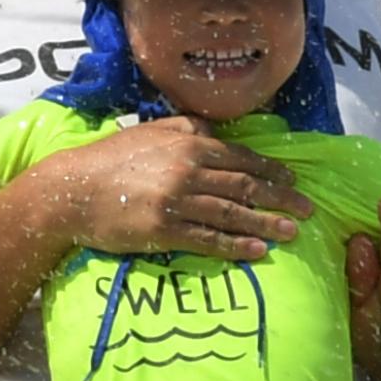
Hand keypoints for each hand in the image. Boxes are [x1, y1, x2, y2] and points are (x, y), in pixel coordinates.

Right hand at [46, 117, 313, 259]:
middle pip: (246, 185)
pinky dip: (236, 245)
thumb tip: (217, 132)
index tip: (294, 180)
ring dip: (267, 223)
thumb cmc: (111, 158)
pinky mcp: (164, 230)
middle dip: (281, 198)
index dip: (272, 170)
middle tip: (308, 210)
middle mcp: (189, 170)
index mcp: (189, 144)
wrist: (72, 189)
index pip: (241, 157)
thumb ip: (188, 129)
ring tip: (292, 233)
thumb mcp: (152, 131)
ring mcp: (177, 201)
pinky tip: (258, 251)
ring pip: (233, 213)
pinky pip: (209, 239)